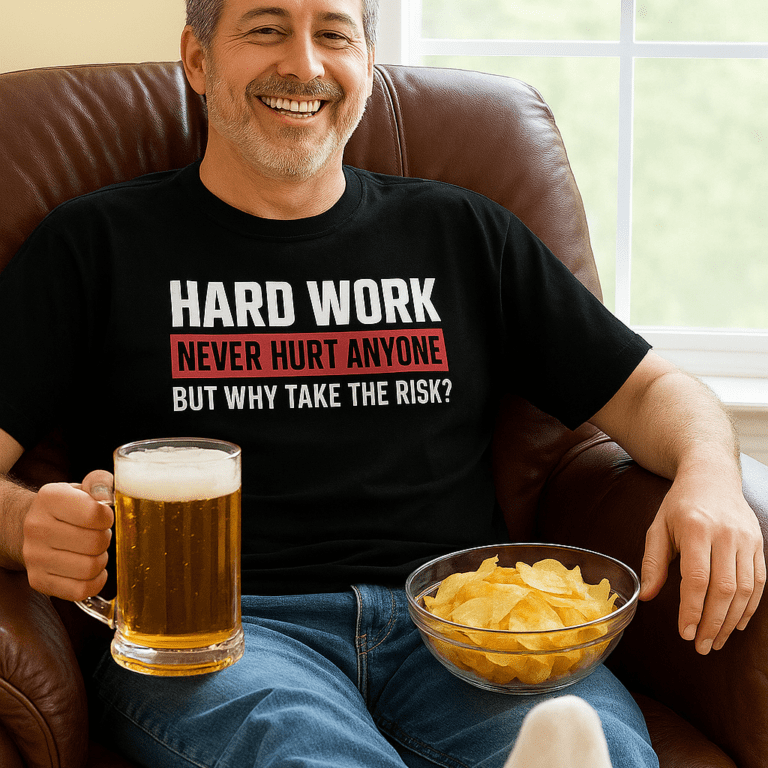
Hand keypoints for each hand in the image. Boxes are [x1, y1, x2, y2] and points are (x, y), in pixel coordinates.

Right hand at [22, 470, 113, 600]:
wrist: (32, 526)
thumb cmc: (68, 507)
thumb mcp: (83, 487)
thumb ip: (101, 482)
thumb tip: (105, 494)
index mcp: (50, 498)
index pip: (95, 514)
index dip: (108, 518)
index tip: (103, 517)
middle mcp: (37, 527)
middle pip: (95, 543)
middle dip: (105, 539)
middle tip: (98, 534)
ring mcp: (34, 556)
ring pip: (89, 568)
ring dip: (101, 560)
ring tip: (93, 551)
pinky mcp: (38, 580)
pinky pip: (80, 590)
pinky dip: (94, 582)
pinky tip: (91, 570)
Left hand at [639, 469, 765, 653]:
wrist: (711, 477)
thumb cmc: (679, 505)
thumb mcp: (658, 527)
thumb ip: (653, 563)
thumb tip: (647, 596)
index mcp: (696, 529)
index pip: (696, 579)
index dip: (692, 610)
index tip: (685, 633)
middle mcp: (726, 535)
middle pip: (724, 589)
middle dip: (713, 623)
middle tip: (702, 646)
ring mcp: (746, 539)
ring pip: (745, 590)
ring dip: (732, 621)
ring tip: (717, 641)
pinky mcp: (759, 544)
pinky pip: (759, 582)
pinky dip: (750, 607)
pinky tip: (737, 623)